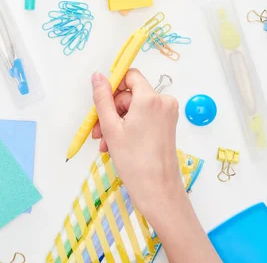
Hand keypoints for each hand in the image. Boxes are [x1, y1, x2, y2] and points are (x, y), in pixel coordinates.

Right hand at [90, 69, 184, 216]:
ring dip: (118, 122)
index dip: (113, 86)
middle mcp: (163, 102)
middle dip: (112, 111)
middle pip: (130, 94)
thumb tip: (98, 76)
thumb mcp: (111, 127)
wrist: (158, 190)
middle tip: (98, 131)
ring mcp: (167, 114)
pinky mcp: (168, 124)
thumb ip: (102, 98)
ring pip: (135, 108)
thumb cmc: (134, 161)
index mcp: (150, 98)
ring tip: (106, 142)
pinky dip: (130, 127)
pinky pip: (144, 117)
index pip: (130, 76)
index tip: (101, 101)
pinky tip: (117, 144)